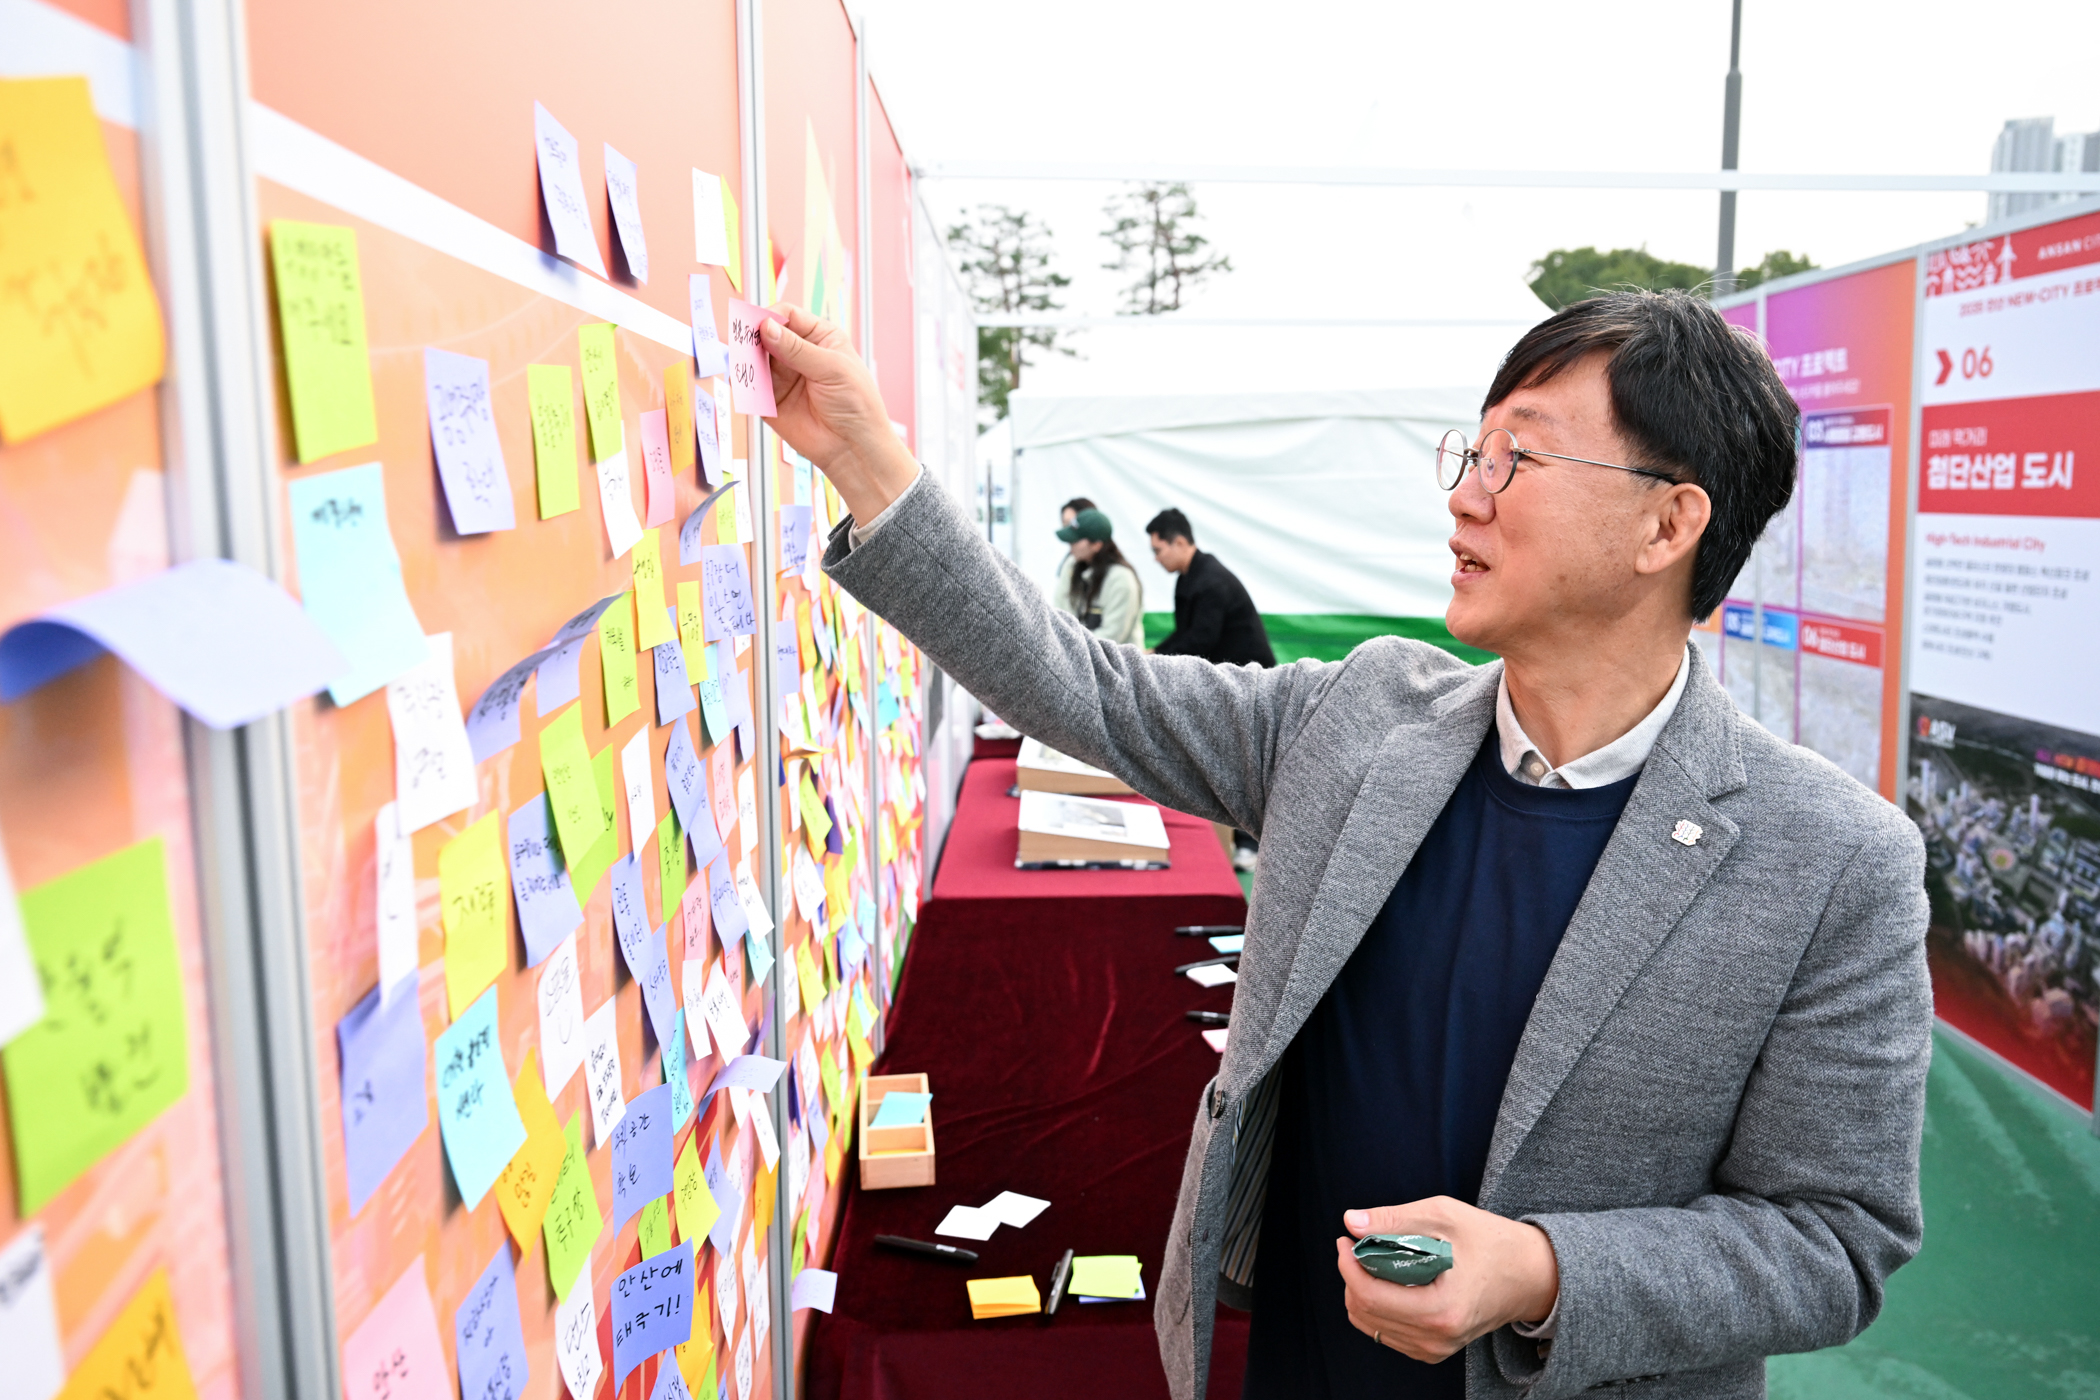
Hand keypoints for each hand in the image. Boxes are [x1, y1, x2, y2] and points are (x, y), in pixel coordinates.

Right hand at [759, 304, 918, 523]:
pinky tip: (744, 383)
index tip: (758, 325)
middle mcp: (798, 353)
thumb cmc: (856, 404)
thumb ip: (796, 349)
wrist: (854, 447)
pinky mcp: (771, 400)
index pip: (787, 315)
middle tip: (743, 345)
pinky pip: (751, 387)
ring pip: (754, 359)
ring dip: (746, 361)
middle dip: (752, 338)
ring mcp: (783, 376)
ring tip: (744, 365)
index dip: (770, 316)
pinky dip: (744, 384)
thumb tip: (766, 327)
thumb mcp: (832, 368)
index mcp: (819, 337)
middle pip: (765, 335)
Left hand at [1335, 1196, 1559, 1363]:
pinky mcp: (1433, 1350)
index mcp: (1441, 1310)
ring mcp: (1435, 1349)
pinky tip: (1389, 1280)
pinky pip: (1388, 1332)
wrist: (1530, 1276)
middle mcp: (1436, 1339)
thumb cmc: (1493, 1242)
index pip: (1370, 1296)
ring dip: (1361, 1291)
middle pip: (1366, 1312)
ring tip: (1373, 1259)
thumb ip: (1394, 1219)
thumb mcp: (1445, 1217)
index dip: (1348, 1265)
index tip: (1346, 1239)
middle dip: (1351, 1276)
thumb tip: (1352, 1221)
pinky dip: (1378, 1306)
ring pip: (1372, 1325)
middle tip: (1357, 1244)